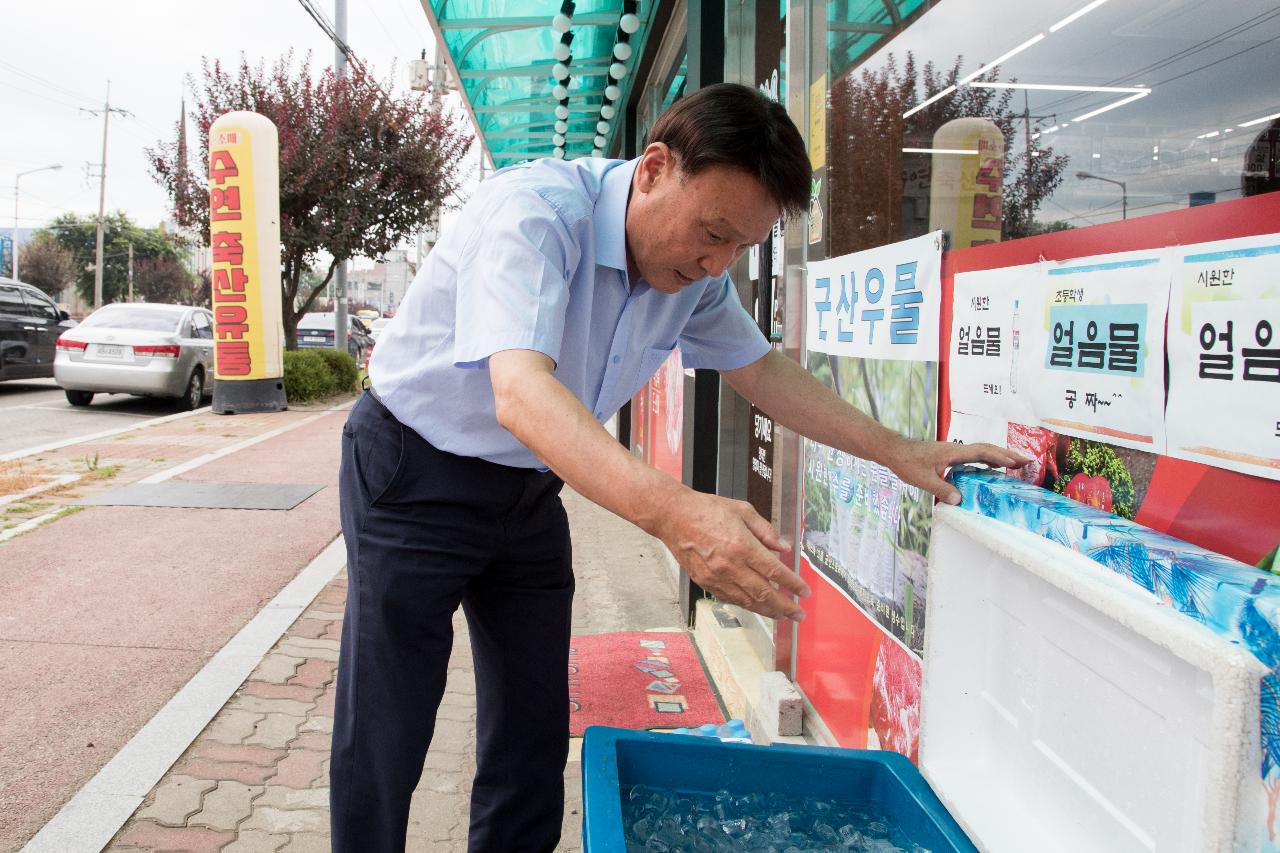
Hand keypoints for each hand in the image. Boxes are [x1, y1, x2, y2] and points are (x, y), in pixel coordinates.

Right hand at [654, 492, 810, 621]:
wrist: (674, 517)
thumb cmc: (706, 510)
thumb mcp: (743, 511)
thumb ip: (766, 531)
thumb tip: (784, 548)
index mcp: (743, 546)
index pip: (775, 572)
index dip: (793, 585)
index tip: (804, 592)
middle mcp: (731, 566)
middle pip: (764, 594)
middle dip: (785, 607)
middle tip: (798, 615)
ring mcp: (717, 577)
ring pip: (747, 602)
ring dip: (767, 610)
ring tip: (781, 614)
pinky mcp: (705, 583)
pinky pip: (730, 599)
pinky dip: (746, 604)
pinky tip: (755, 605)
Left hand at [885, 437, 1028, 505]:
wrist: (894, 451)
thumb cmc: (907, 462)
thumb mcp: (923, 479)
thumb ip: (942, 489)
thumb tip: (960, 500)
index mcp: (953, 452)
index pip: (982, 452)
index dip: (1000, 457)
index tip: (1017, 461)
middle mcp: (956, 450)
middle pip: (987, 449)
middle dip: (1008, 454)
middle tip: (1028, 461)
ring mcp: (954, 452)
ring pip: (982, 452)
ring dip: (999, 457)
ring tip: (1017, 464)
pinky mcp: (950, 456)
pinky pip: (974, 457)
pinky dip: (987, 461)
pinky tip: (991, 468)